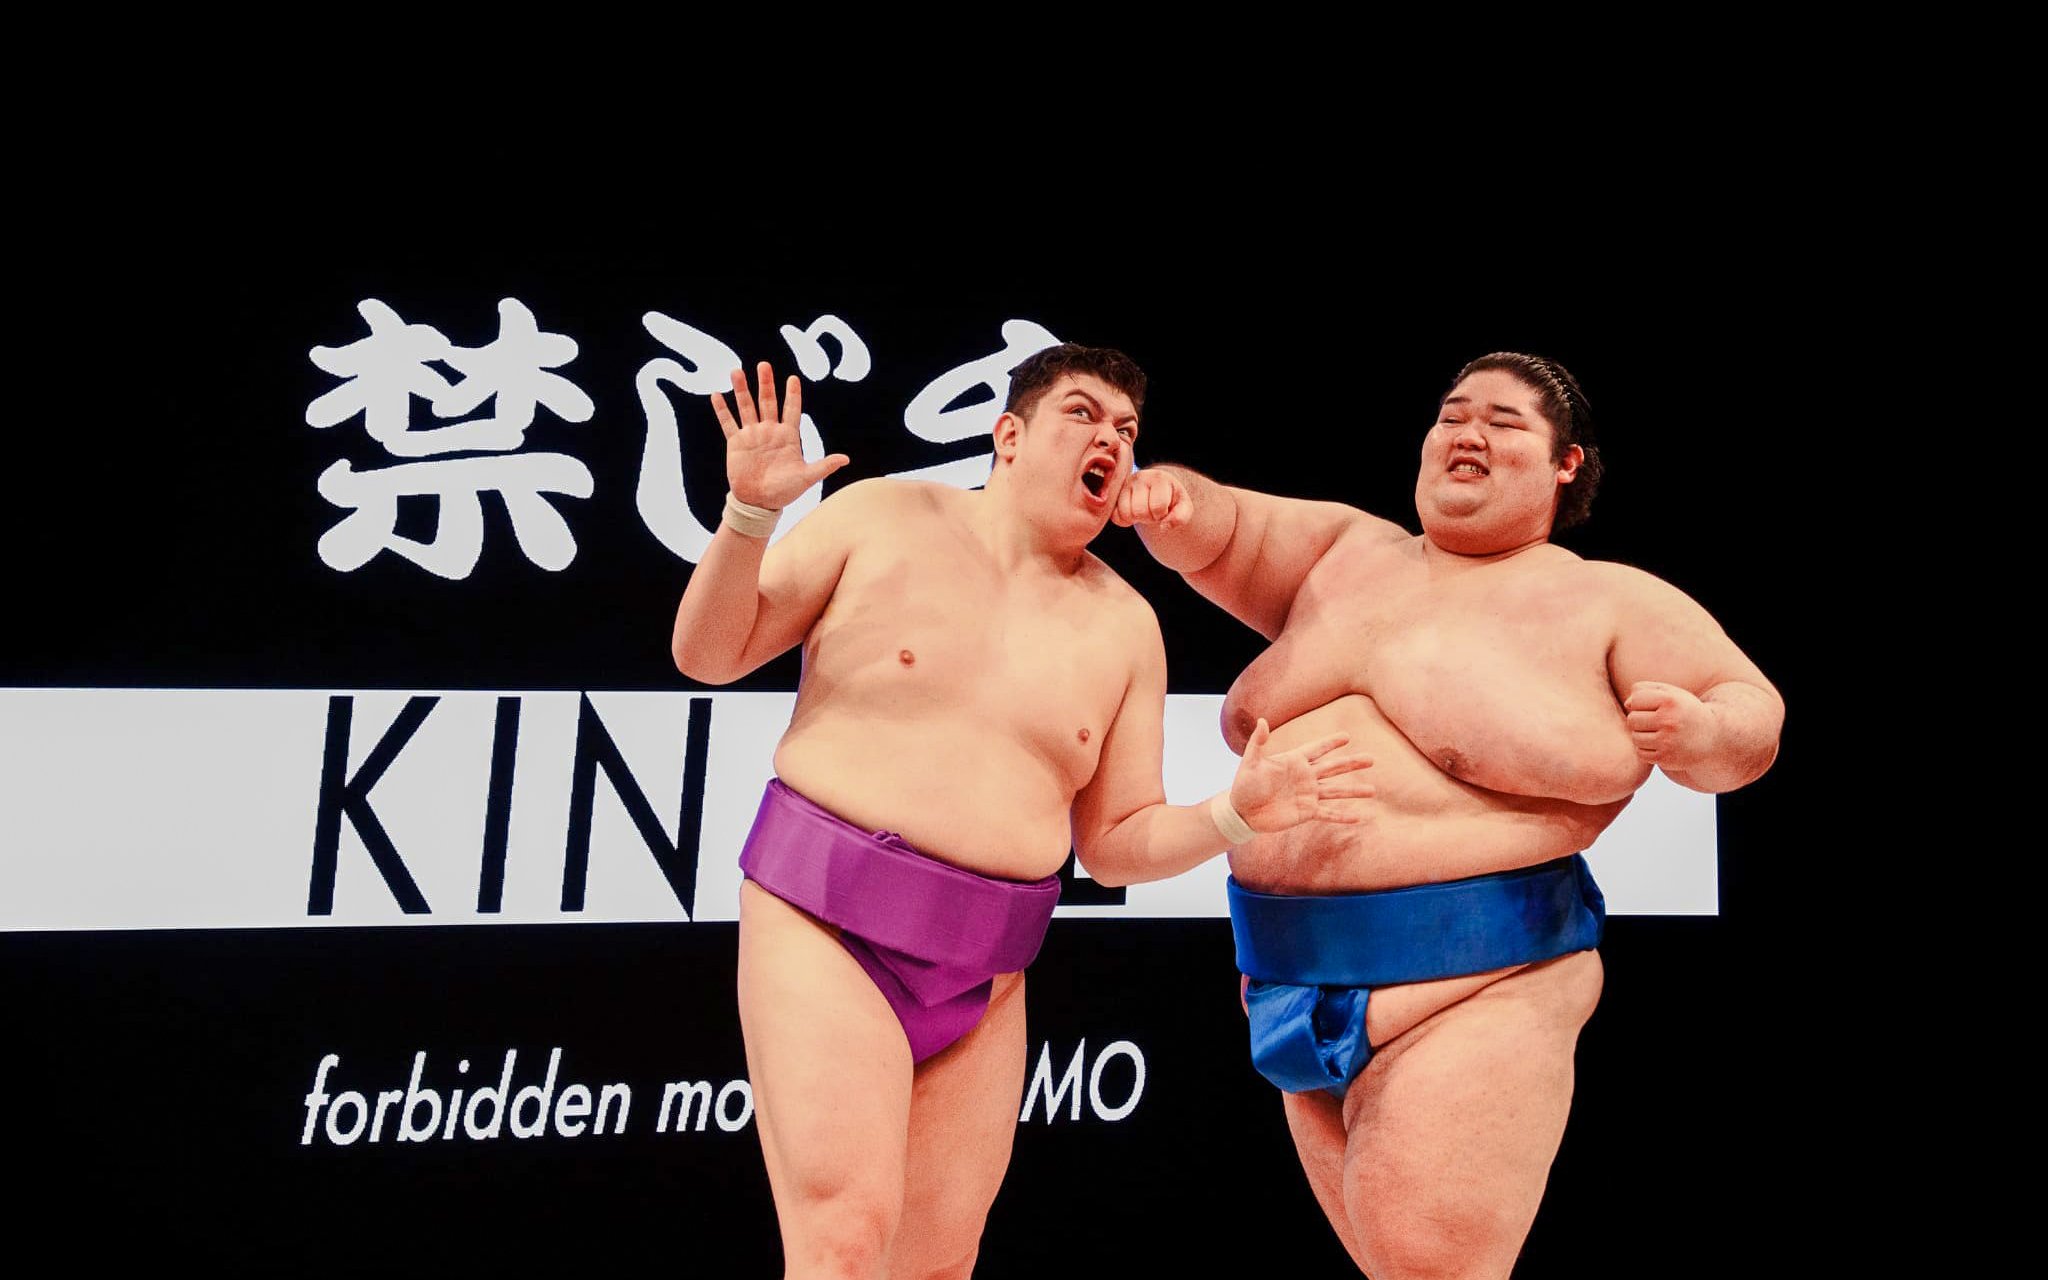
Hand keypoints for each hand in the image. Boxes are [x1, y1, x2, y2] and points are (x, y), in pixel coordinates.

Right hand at [710, 361, 849, 509]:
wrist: (759, 503)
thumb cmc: (785, 491)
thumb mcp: (806, 478)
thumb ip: (824, 466)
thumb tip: (846, 459)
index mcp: (788, 436)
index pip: (791, 410)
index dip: (792, 395)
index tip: (793, 378)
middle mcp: (769, 431)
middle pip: (768, 402)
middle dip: (765, 384)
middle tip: (764, 365)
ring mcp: (752, 435)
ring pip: (746, 407)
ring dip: (741, 390)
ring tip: (736, 371)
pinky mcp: (736, 443)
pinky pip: (728, 423)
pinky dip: (722, 409)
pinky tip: (717, 394)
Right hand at [1112, 467, 1191, 529]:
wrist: (1158, 489)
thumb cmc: (1172, 499)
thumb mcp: (1183, 507)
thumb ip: (1180, 517)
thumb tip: (1163, 527)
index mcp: (1158, 478)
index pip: (1157, 506)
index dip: (1161, 514)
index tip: (1164, 510)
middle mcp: (1139, 477)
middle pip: (1139, 511)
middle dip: (1149, 518)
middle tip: (1153, 512)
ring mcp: (1124, 486)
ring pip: (1125, 514)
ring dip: (1136, 519)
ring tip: (1144, 512)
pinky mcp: (1114, 495)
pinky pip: (1115, 517)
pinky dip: (1124, 521)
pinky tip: (1133, 515)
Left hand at [1229, 719, 1373, 832]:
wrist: (1242, 812)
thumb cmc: (1244, 785)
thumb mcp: (1250, 762)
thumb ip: (1258, 742)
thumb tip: (1262, 720)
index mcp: (1294, 761)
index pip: (1316, 749)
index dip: (1330, 743)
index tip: (1347, 736)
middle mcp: (1305, 777)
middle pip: (1333, 768)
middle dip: (1352, 763)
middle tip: (1371, 759)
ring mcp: (1308, 795)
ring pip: (1336, 791)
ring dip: (1354, 791)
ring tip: (1373, 790)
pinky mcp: (1306, 812)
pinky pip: (1328, 814)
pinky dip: (1342, 816)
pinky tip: (1359, 818)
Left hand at [1624, 681, 1715, 768]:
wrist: (1713, 737)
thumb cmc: (1685, 711)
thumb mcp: (1672, 693)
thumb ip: (1646, 690)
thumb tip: (1627, 704)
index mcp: (1670, 702)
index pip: (1635, 700)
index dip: (1640, 703)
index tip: (1652, 707)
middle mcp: (1669, 721)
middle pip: (1632, 720)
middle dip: (1640, 720)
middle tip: (1655, 721)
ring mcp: (1667, 742)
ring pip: (1635, 737)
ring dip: (1642, 735)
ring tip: (1658, 732)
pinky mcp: (1665, 758)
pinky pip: (1641, 753)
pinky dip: (1647, 749)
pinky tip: (1660, 744)